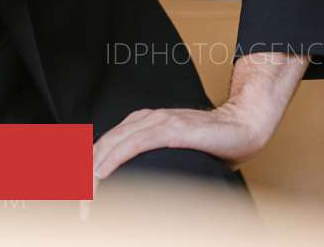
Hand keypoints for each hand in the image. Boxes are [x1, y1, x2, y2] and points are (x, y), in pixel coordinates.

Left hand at [92, 51, 308, 180]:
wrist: (243, 125)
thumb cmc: (212, 143)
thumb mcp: (175, 154)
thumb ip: (155, 163)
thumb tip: (141, 190)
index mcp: (140, 124)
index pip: (105, 146)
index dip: (88, 170)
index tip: (80, 196)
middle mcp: (143, 120)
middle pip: (102, 146)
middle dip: (85, 176)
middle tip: (80, 205)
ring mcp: (156, 121)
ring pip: (113, 144)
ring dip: (94, 171)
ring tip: (84, 195)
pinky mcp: (171, 128)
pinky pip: (134, 142)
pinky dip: (114, 157)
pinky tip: (101, 171)